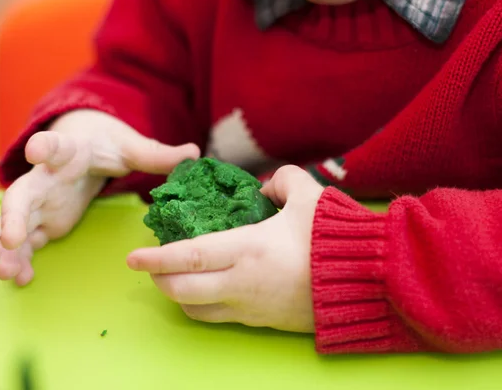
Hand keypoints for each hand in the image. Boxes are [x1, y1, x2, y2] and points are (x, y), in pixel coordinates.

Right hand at [0, 109, 199, 285]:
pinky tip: (22, 280)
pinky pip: (26, 242)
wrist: (81, 147)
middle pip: (22, 194)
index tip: (37, 150)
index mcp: (70, 152)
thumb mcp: (130, 147)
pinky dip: (21, 259)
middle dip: (14, 216)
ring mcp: (40, 202)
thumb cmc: (104, 144)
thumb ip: (156, 154)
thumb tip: (194, 153)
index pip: (55, 146)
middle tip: (11, 238)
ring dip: (9, 249)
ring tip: (8, 274)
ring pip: (16, 224)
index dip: (45, 147)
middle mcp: (46, 177)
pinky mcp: (42, 221)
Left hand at [127, 165, 323, 332]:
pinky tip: (213, 289)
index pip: (188, 257)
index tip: (132, 257)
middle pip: (183, 291)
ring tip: (177, 278)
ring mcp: (251, 308)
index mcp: (247, 250)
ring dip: (180, 296)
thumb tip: (264, 187)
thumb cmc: (334, 237)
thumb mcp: (308, 195)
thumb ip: (281, 179)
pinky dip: (206, 304)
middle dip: (159, 280)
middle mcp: (241, 284)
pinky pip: (223, 317)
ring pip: (198, 311)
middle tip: (150, 266)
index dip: (156, 257)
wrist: (368, 283)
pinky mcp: (264, 322)